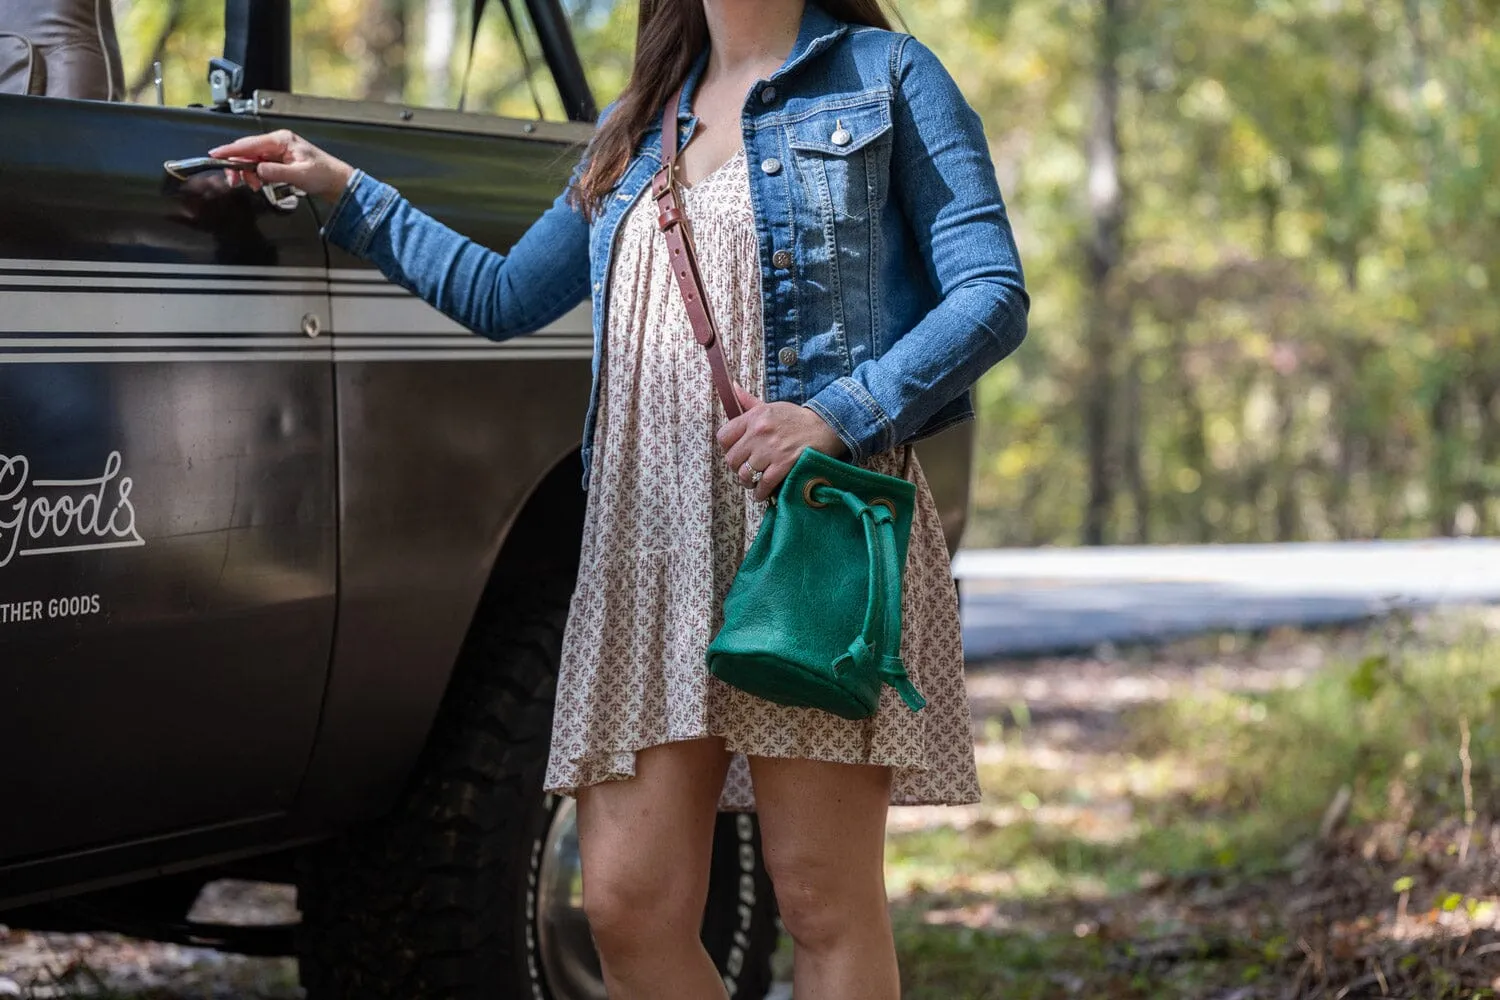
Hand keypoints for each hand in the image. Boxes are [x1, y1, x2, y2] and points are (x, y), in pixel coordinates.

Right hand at [208, 130, 355, 201]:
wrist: (336, 181)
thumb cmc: (323, 174)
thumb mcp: (299, 174)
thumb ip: (276, 172)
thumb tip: (258, 170)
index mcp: (281, 140)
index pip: (250, 144)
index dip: (231, 150)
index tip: (216, 155)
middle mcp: (277, 143)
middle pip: (247, 151)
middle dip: (238, 166)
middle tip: (234, 181)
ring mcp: (277, 151)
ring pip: (251, 160)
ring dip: (247, 173)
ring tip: (252, 185)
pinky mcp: (277, 160)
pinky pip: (258, 166)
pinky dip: (255, 175)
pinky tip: (258, 183)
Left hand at [717, 385, 848, 502]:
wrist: (825, 426)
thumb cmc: (796, 418)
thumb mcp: (771, 406)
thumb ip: (749, 402)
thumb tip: (733, 387)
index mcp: (754, 417)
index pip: (724, 436)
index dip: (727, 448)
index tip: (735, 452)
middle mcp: (759, 433)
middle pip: (732, 459)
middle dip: (737, 467)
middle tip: (745, 469)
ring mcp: (771, 450)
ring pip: (745, 474)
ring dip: (748, 481)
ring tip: (753, 482)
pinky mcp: (784, 464)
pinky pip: (764, 484)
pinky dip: (761, 492)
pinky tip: (762, 493)